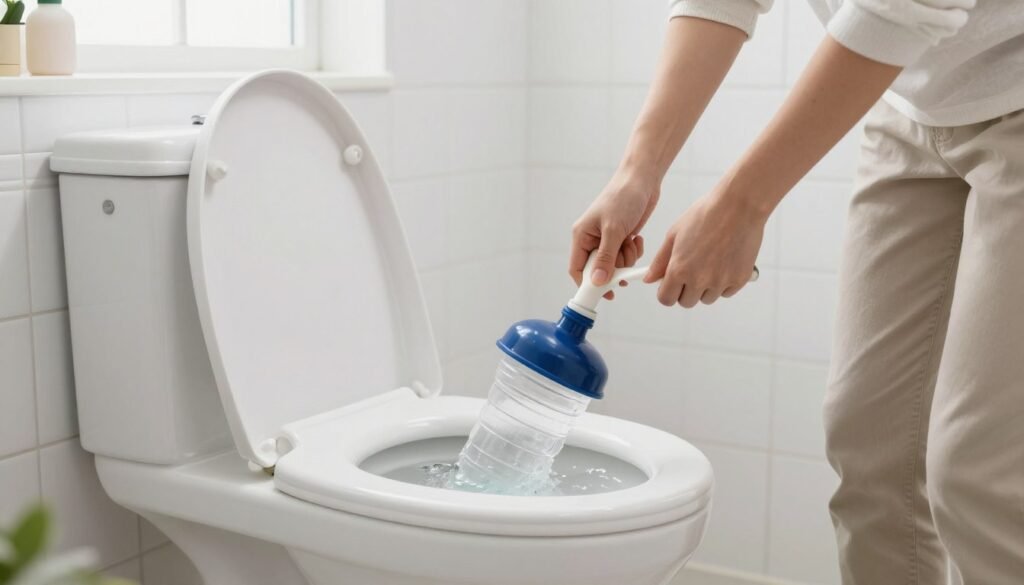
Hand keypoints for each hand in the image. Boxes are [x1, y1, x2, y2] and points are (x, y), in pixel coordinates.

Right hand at [570, 171, 658, 297]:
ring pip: (614, 265)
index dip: (588, 284)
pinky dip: (633, 251)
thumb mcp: (614, 230)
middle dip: (614, 268)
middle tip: (624, 263)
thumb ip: (605, 258)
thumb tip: (597, 282)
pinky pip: (626, 256)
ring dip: (626, 259)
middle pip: (598, 270)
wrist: (642, 180)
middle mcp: (591, 239)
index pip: (577, 269)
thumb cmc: (623, 198)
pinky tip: (636, 238)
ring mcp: (607, 239)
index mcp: (581, 236)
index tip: (603, 294)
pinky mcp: (621, 238)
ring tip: (631, 242)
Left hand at [644, 185, 765, 307]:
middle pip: (686, 302)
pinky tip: (724, 261)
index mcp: (679, 269)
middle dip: (685, 289)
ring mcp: (721, 282)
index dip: (666, 292)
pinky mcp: (739, 280)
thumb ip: (660, 260)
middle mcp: (699, 280)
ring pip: (707, 298)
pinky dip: (724, 283)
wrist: (739, 205)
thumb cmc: (706, 214)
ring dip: (705, 287)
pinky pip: (726, 292)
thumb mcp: (675, 234)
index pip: (666, 299)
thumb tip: (649, 279)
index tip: (670, 284)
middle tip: (691, 269)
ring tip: (710, 261)